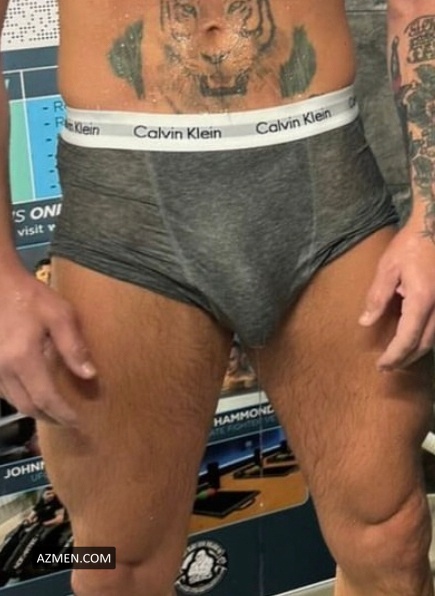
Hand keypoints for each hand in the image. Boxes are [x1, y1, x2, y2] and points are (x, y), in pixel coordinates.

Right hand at [0, 266, 95, 424]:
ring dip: (35, 410)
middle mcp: (4, 369)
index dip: (63, 414)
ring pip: (14, 401)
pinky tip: (35, 394)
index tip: (79, 422)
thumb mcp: (60, 314)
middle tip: (70, 421)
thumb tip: (90, 374)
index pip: (46, 398)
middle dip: (50, 418)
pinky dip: (22, 398)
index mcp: (23, 359)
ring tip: (56, 411)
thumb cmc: (30, 296)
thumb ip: (74, 345)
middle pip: (28, 406)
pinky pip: (5, 391)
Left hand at [359, 225, 434, 369]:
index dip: (394, 355)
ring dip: (418, 350)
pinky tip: (416, 338)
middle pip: (425, 344)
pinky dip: (427, 337)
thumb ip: (377, 297)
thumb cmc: (411, 244)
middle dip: (406, 358)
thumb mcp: (388, 268)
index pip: (408, 338)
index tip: (382, 366)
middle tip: (388, 367)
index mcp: (423, 300)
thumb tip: (365, 322)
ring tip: (400, 357)